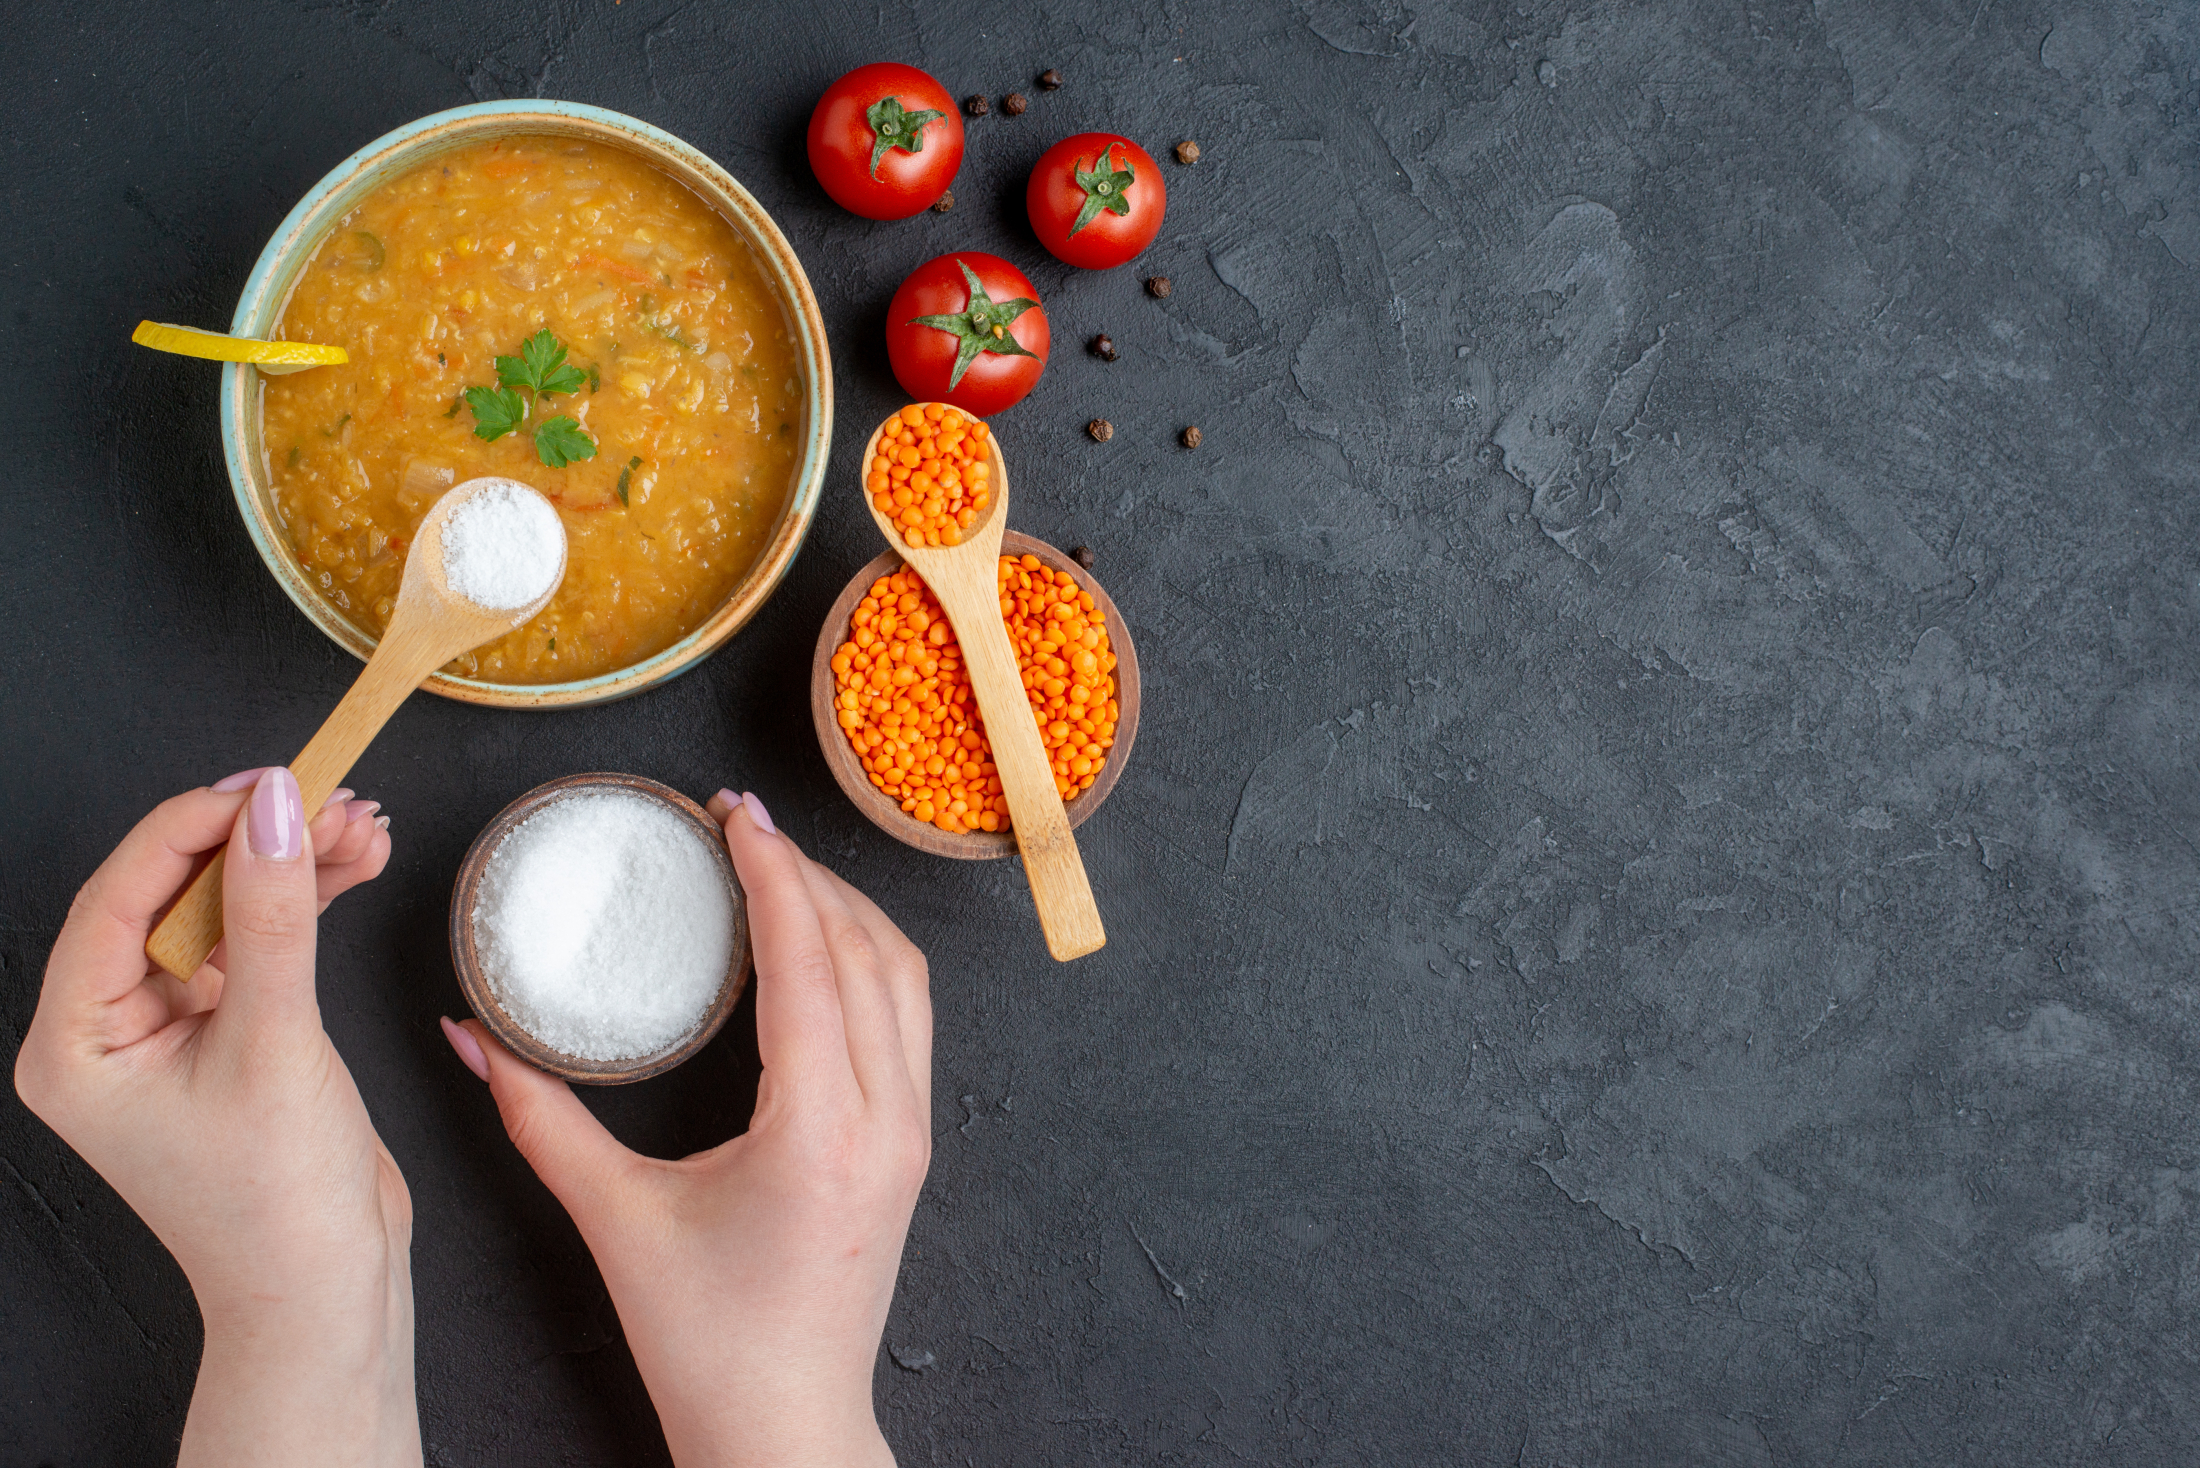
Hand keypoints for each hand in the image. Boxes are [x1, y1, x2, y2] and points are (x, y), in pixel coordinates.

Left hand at [14, 768, 417, 1467]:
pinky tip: (354, 868)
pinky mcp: (229, 1035)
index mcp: (76, 1043)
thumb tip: (276, 809)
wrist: (326, 1291)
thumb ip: (273, 914)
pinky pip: (257, 944)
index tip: (272, 783)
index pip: (120, 896)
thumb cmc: (275, 1204)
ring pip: (223, 909)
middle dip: (258, 841)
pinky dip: (305, 903)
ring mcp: (169, 1033)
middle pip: (174, 893)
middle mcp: (109, 1031)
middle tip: (332, 799)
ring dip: (293, 864)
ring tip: (363, 828)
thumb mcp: (275, 1041)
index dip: (194, 826)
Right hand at [446, 789, 930, 1467]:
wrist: (783, 1428)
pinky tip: (821, 944)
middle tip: (740, 824)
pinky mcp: (909, 1147)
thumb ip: (538, 1119)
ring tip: (780, 868)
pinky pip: (910, 1020)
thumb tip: (472, 1039)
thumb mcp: (614, 1221)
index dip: (772, 871)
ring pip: (904, 979)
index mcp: (820, 1126)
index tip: (732, 814)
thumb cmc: (708, 1343)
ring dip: (848, 910)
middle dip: (807, 873)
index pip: (809, 956)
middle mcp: (884, 1117)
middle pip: (867, 949)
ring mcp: (909, 1132)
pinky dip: (870, 960)